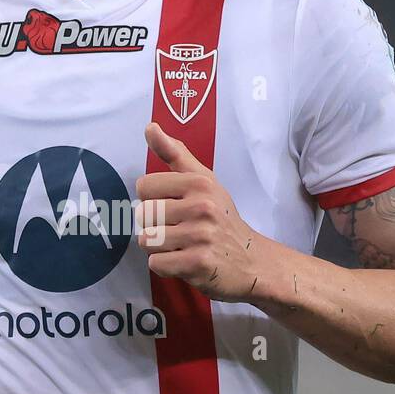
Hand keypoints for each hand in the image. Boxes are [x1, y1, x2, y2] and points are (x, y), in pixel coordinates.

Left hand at [135, 122, 258, 301]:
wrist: (251, 260)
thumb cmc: (221, 217)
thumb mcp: (204, 180)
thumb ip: (174, 154)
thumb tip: (150, 127)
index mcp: (200, 183)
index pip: (144, 186)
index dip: (153, 199)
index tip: (174, 206)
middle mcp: (202, 207)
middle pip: (143, 214)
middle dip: (154, 225)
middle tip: (179, 229)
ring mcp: (201, 236)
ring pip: (146, 240)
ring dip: (159, 247)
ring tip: (181, 245)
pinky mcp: (198, 263)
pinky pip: (156, 263)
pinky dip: (165, 266)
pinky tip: (184, 260)